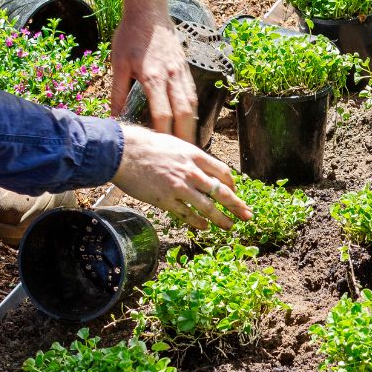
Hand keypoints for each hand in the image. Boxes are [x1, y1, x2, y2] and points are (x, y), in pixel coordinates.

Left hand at [110, 0, 196, 140]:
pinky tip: (190, 122)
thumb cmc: (130, 36)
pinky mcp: (186, 69)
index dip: (164, 134)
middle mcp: (172, 77)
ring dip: (192, 126)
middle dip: (185, 136)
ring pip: (192, 105)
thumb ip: (118, 92)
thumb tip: (114, 117)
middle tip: (183, 155)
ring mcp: (182, 73)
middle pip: (184, 114)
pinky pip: (193, 95)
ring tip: (190, 144)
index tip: (162, 150)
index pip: (163, 114)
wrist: (149, 12)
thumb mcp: (118, 64)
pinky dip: (193, 112)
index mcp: (153, 77)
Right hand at [114, 126, 250, 229]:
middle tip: (248, 215)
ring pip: (207, 207)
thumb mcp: (175, 145)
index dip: (232, 184)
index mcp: (195, 156)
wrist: (123, 152)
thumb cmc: (147, 146)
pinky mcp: (166, 200)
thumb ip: (190, 158)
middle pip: (221, 192)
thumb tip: (201, 169)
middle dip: (237, 205)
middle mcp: (191, 172)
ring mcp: (179, 188)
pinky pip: (186, 214)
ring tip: (230, 226)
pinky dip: (198, 222)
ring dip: (221, 219)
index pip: (223, 172)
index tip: (235, 191)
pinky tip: (205, 227)